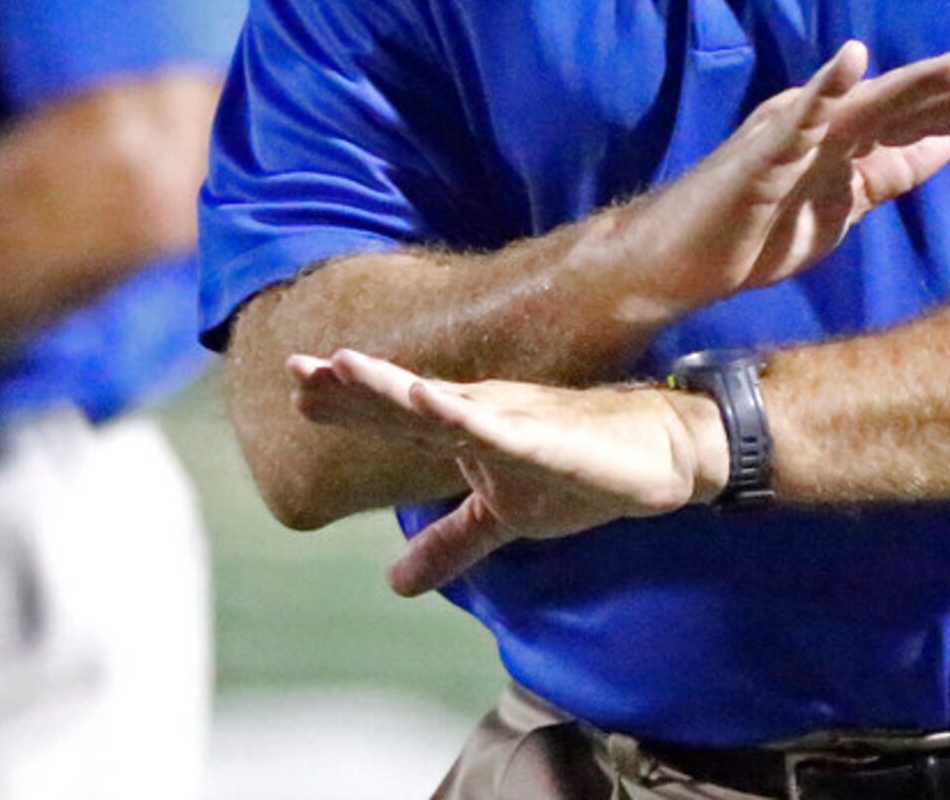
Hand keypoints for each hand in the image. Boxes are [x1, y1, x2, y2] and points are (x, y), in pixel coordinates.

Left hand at [289, 347, 725, 595]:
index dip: (345, 401)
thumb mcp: (503, 517)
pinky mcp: (549, 440)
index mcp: (466, 429)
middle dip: (350, 385)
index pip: (395, 414)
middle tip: (295, 368)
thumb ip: (448, 543)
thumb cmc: (578, 471)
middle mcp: (482, 413)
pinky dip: (460, 413)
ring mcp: (515, 421)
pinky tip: (428, 399)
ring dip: (392, 386)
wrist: (657, 455)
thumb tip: (393, 583)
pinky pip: (499, 428)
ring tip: (344, 367)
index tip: (292, 387)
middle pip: (404, 399)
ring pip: (442, 403)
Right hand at [609, 40, 949, 317]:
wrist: (678, 264)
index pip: (914, 119)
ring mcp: (792, 131)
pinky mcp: (762, 149)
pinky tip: (854, 60)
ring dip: (911, 83)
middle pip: (900, 104)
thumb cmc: (754, 232)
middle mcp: (821, 122)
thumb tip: (948, 143)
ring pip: (862, 101)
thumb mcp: (840, 208)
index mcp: (843, 137)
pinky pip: (799, 114)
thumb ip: (887, 175)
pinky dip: (827, 85)